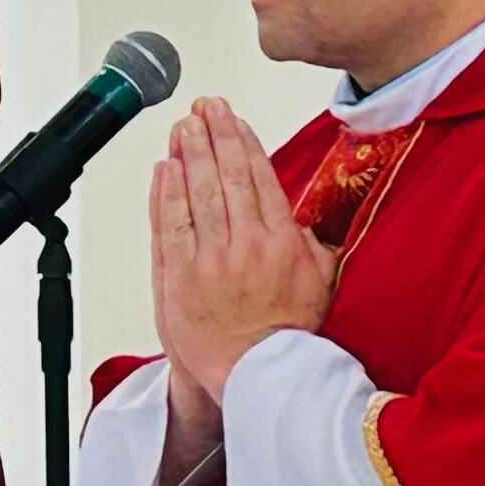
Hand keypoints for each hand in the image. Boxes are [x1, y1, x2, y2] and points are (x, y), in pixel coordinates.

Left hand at [150, 99, 334, 401]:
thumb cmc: (288, 338)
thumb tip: (304, 221)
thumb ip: (312, 246)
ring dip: (188, 154)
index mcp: (282, 243)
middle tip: (204, 107)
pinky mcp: (180, 277)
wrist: (258, 378)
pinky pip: (170, 225)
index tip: (234, 120)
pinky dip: (165, 194)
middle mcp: (245, 245)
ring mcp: (209, 260)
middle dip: (213, 134)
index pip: (259, 178)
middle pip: (225, 176)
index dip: (243, 143)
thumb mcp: (321, 285)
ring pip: (195, 193)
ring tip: (182, 127)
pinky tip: (164, 169)